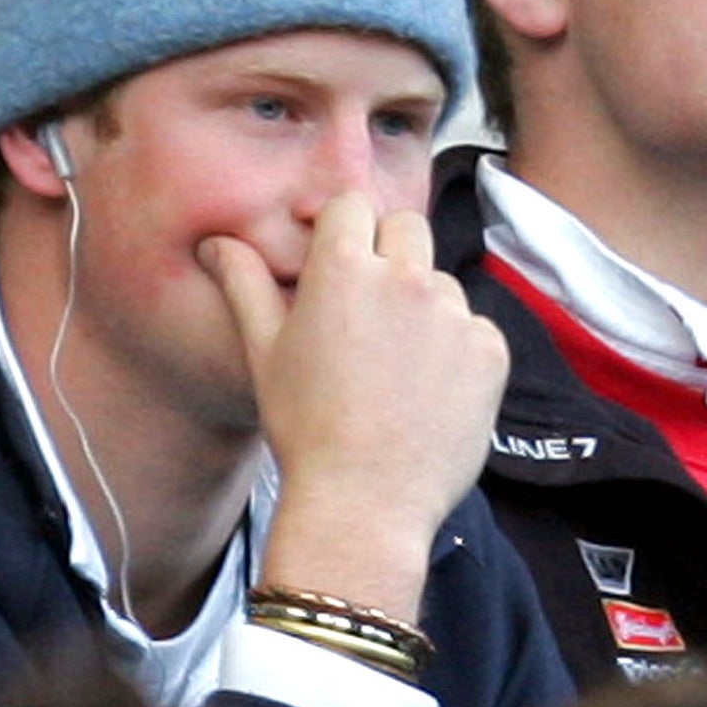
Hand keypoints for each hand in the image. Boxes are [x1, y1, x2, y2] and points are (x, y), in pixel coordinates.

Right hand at [209, 193, 510, 624]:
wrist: (364, 503)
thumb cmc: (304, 429)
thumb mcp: (264, 353)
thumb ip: (245, 285)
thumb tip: (216, 243)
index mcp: (342, 269)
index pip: (352, 204)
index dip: (343, 229)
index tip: (337, 259)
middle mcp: (405, 278)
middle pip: (406, 228)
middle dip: (388, 254)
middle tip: (369, 312)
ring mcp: (454, 313)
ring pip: (441, 283)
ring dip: (424, 307)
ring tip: (397, 368)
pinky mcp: (490, 350)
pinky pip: (475, 329)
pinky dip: (457, 350)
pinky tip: (429, 392)